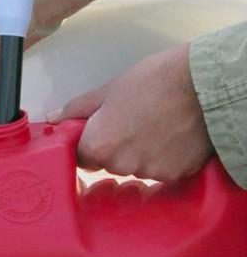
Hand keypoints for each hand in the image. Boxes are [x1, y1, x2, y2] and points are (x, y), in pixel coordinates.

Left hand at [47, 44, 213, 181]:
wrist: (202, 85)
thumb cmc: (152, 81)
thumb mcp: (108, 91)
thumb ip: (77, 110)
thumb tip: (54, 119)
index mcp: (99, 146)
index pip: (82, 156)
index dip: (89, 141)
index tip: (99, 128)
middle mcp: (123, 166)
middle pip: (109, 163)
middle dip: (115, 146)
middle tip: (130, 120)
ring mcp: (152, 173)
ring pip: (135, 166)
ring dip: (139, 152)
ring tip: (153, 124)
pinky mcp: (178, 175)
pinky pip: (161, 169)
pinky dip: (163, 156)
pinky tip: (170, 134)